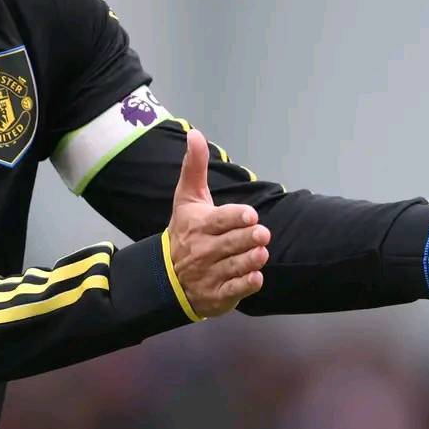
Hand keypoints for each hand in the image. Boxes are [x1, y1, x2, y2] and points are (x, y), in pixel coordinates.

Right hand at [168, 129, 269, 316]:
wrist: (165, 275)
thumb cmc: (183, 231)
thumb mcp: (187, 198)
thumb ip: (194, 167)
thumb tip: (195, 134)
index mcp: (198, 225)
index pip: (219, 220)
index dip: (236, 218)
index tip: (251, 216)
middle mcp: (202, 250)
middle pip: (229, 243)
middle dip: (247, 239)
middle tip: (263, 234)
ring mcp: (209, 274)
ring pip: (233, 267)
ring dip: (249, 260)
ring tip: (262, 253)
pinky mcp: (216, 294)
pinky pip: (233, 290)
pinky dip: (245, 285)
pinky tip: (256, 276)